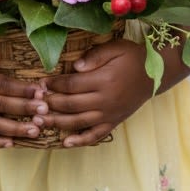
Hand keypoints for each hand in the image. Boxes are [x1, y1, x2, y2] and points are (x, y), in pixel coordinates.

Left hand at [39, 39, 153, 147]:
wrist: (156, 74)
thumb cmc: (133, 58)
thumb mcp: (115, 48)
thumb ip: (95, 56)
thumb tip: (74, 67)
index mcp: (104, 80)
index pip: (72, 84)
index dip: (54, 84)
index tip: (41, 83)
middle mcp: (105, 100)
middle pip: (71, 105)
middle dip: (50, 104)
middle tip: (34, 103)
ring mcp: (109, 114)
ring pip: (78, 122)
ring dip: (57, 123)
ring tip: (39, 122)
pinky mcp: (114, 123)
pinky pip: (96, 136)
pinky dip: (80, 141)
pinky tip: (66, 142)